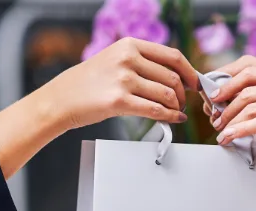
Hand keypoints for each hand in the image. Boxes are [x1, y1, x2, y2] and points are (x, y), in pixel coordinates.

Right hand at [40, 38, 198, 130]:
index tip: (194, 82)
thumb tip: (173, 74)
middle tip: (183, 103)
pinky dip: (169, 117)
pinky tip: (173, 119)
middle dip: (183, 94)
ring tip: (176, 112)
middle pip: (172, 77)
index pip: (172, 56)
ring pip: (166, 94)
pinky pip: (155, 110)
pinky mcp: (119, 101)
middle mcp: (127, 58)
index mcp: (129, 45)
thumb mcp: (114, 59)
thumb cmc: (88, 83)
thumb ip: (141, 62)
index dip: (189, 71)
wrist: (61, 99)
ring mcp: (123, 79)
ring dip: (176, 106)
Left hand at [203, 56, 255, 165]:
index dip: (226, 77)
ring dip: (228, 118)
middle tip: (213, 115)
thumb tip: (243, 103)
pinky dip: (238, 130)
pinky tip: (229, 138)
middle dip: (223, 100)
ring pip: (248, 104)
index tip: (214, 92)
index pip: (249, 66)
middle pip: (244, 84)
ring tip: (220, 130)